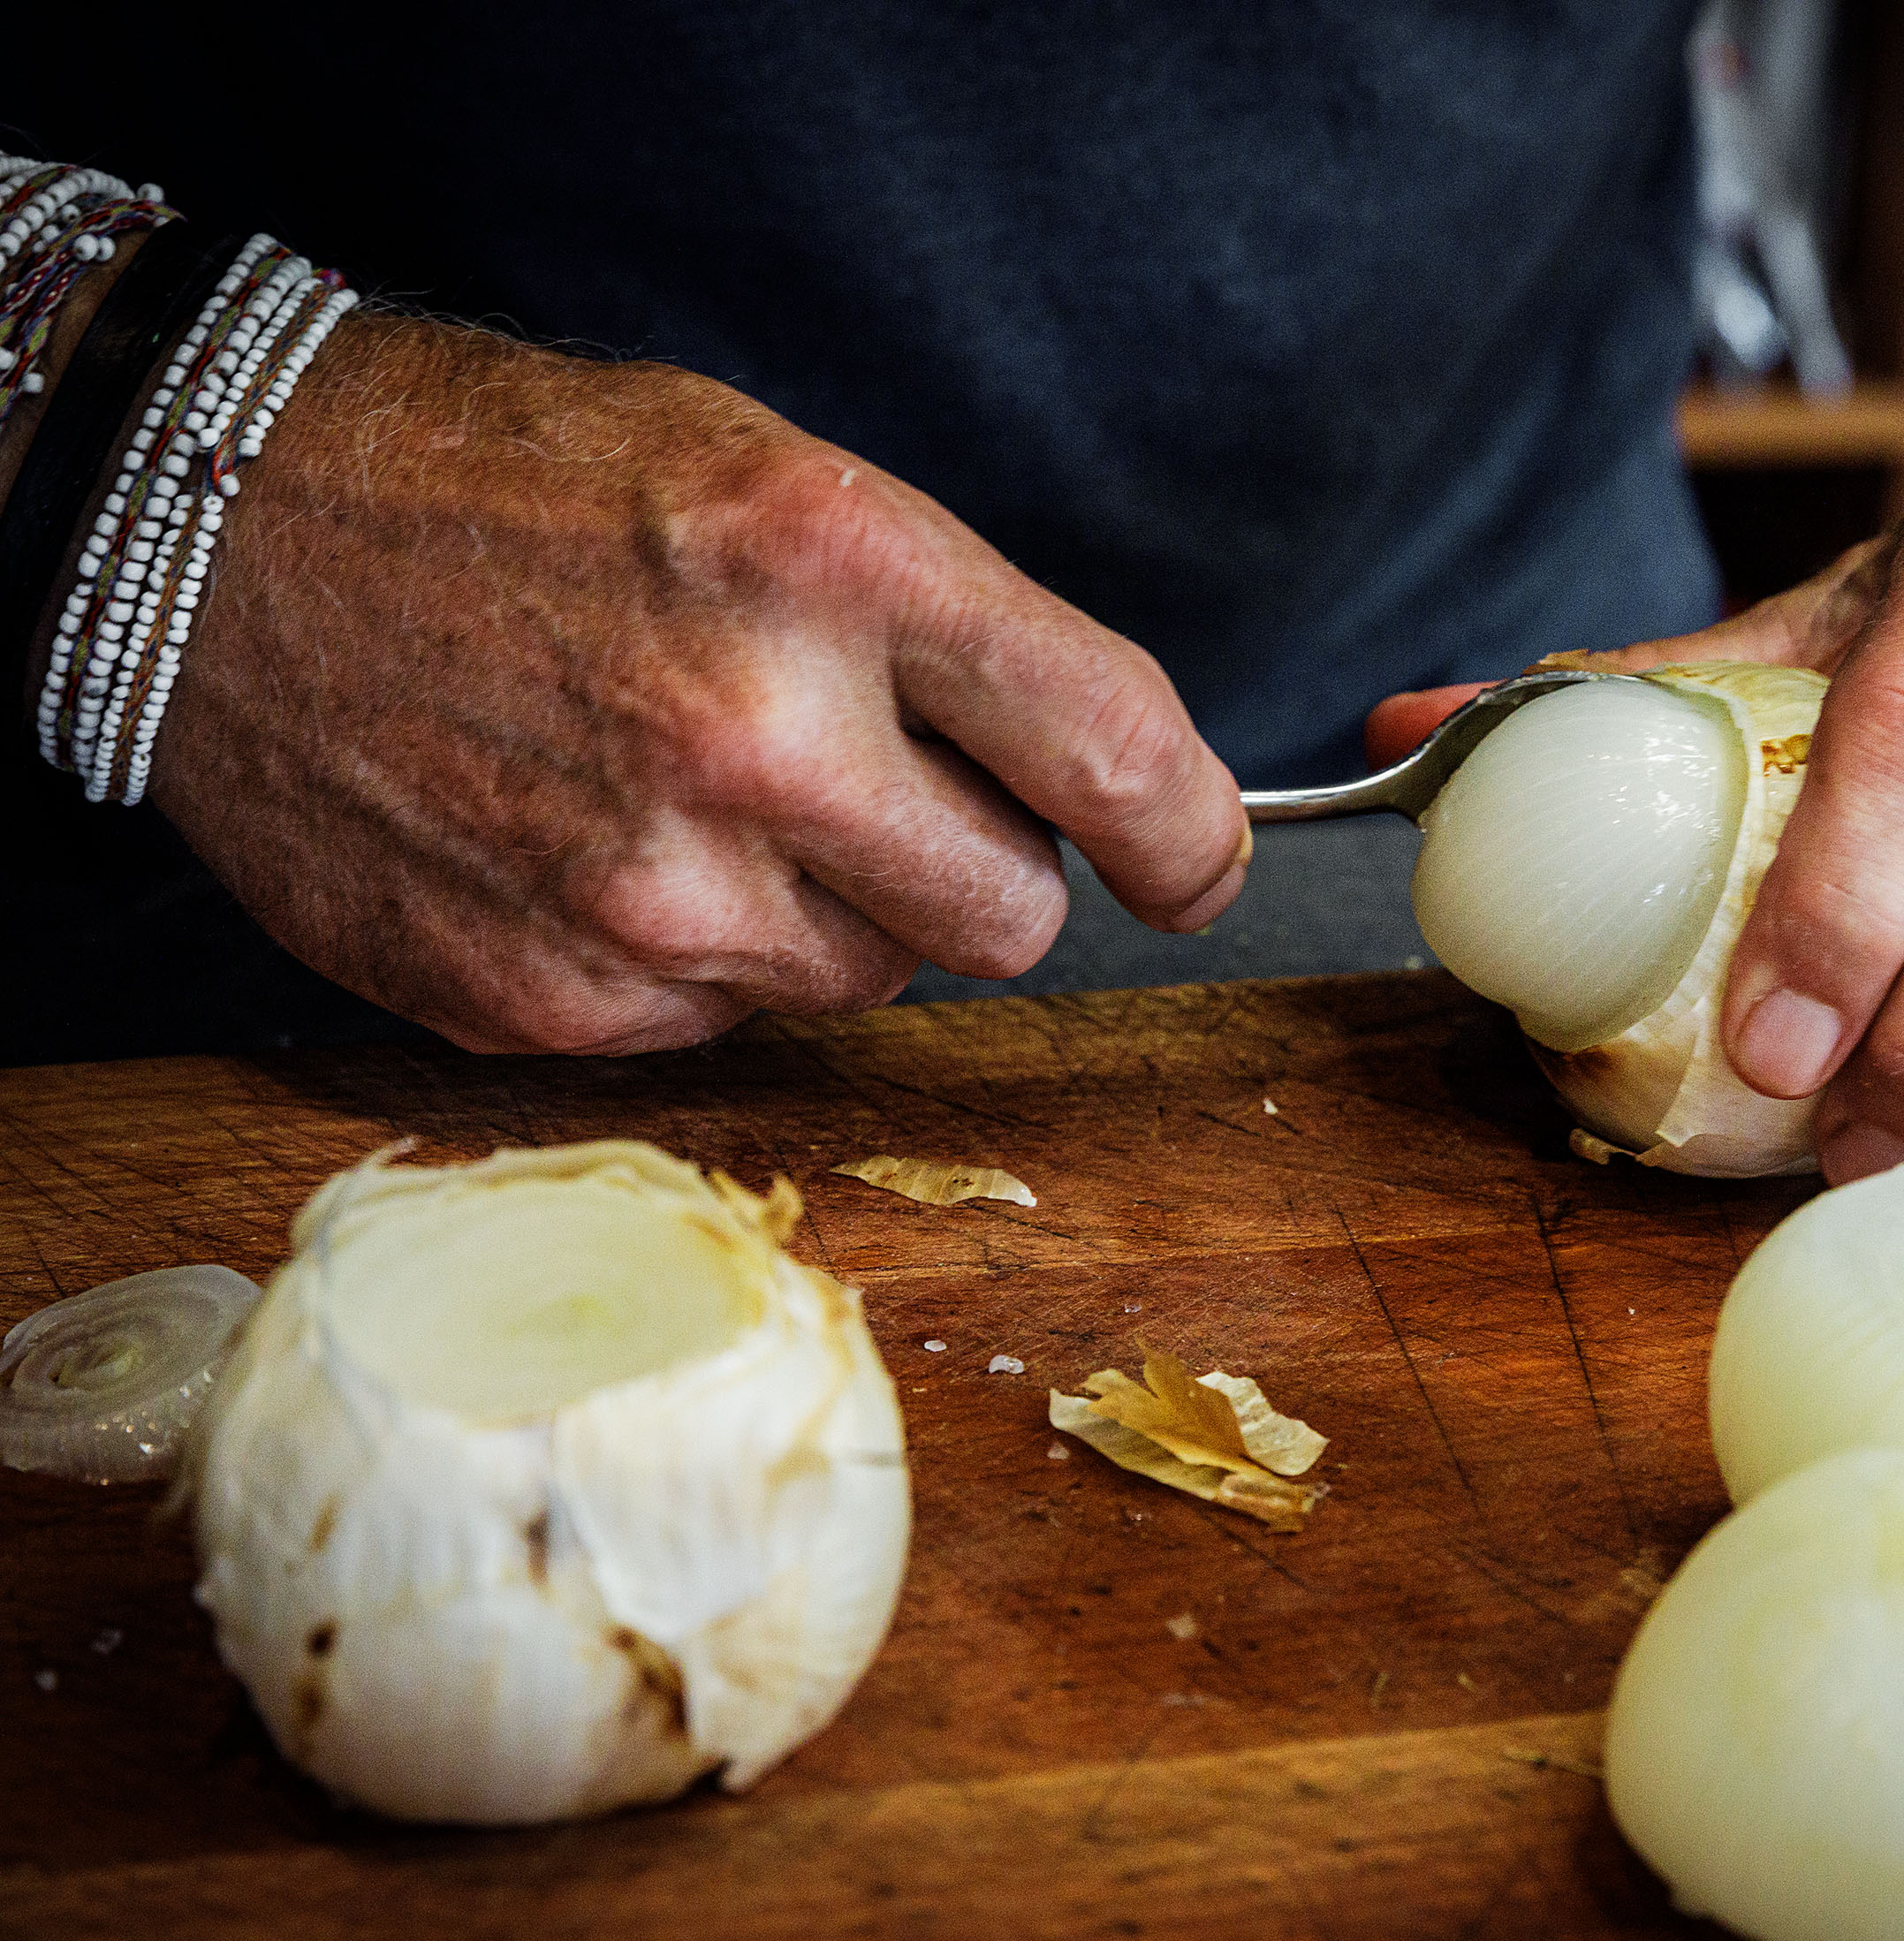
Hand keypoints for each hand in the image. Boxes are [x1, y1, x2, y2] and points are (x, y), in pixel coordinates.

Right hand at [150, 315, 1249, 1052]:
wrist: (230, 537)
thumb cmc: (524, 485)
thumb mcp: (770, 472)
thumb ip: (947, 634)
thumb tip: (1097, 793)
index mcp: (836, 562)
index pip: (1118, 747)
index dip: (1190, 833)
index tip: (1194, 861)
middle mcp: (757, 738)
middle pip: (1011, 917)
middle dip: (976, 869)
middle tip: (877, 791)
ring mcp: (648, 891)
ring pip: (868, 985)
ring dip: (828, 916)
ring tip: (698, 799)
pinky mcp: (552, 1002)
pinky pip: (725, 1027)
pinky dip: (697, 961)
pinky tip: (602, 851)